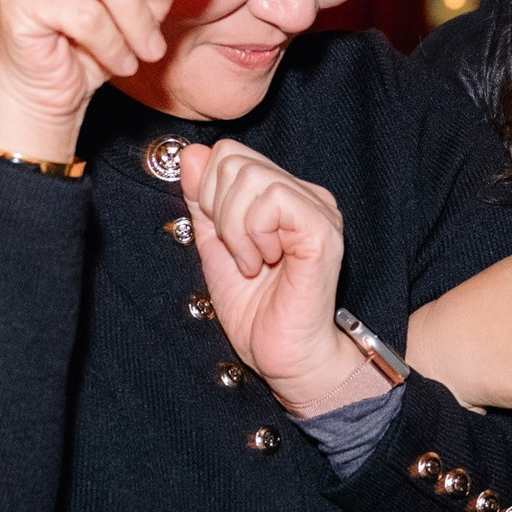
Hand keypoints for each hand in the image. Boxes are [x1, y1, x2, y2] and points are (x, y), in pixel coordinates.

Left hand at [182, 137, 378, 418]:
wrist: (284, 357)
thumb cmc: (257, 311)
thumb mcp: (214, 247)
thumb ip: (202, 201)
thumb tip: (190, 154)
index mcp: (281, 195)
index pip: (228, 153)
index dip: (207, 193)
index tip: (221, 239)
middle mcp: (304, 194)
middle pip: (234, 159)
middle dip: (217, 210)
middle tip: (237, 253)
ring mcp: (317, 209)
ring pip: (251, 176)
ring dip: (235, 227)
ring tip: (251, 262)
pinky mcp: (322, 229)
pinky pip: (274, 200)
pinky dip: (254, 233)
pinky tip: (264, 262)